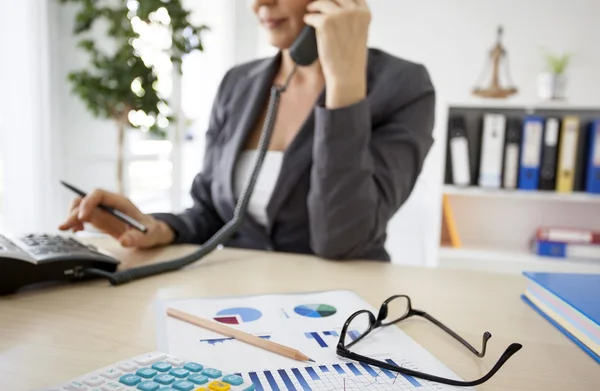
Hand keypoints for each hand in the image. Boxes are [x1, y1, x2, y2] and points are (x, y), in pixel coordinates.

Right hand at [58, 189, 174, 248]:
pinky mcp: (99, 219)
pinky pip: (82, 216)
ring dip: (72, 216)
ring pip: (80, 206)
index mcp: (120, 202)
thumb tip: (124, 241)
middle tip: (67, 227)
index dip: (88, 202)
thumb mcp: (148, 235)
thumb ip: (137, 238)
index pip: (98, 194)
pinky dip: (75, 222)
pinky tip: (77, 231)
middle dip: (74, 212)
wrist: (150, 233)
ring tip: (72, 230)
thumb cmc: (150, 231)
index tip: (83, 217)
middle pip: (85, 200)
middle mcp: (109, 204)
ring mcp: (103, 211)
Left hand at [304, 0, 370, 108]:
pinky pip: (312, 15)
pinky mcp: (325, 22)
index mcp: (364, 13)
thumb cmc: (351, 58)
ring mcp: (339, 15)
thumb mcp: (358, 32)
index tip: (332, 1)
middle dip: (326, 1)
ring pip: (322, 2)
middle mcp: (354, 11)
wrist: (346, 75)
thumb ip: (352, 18)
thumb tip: (335, 6)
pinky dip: (308, 18)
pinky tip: (308, 21)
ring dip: (315, 6)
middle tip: (318, 5)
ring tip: (311, 10)